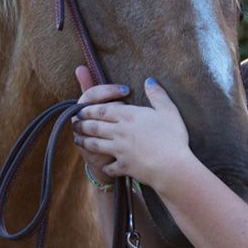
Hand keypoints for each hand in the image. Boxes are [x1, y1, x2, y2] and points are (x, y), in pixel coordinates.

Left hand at [73, 73, 194, 191]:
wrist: (171, 166)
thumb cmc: (172, 137)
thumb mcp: (168, 110)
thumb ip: (157, 95)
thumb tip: (150, 80)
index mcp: (129, 116)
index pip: (103, 110)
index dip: (90, 109)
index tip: (81, 108)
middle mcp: (119, 132)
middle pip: (95, 126)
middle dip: (82, 124)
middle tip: (75, 123)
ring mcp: (119, 150)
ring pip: (96, 144)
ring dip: (84, 141)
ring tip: (77, 139)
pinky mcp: (123, 166)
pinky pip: (110, 166)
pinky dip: (105, 166)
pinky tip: (103, 165)